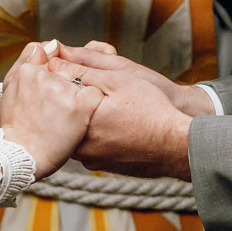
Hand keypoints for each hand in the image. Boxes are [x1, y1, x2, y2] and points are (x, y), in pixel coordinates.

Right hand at [0, 58, 102, 176]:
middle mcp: (46, 76)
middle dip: (69, 82)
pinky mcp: (80, 105)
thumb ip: (27, 60)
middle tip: (57, 105)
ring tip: (65, 115)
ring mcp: (64, 90)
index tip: (53, 87)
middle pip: (69, 69)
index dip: (57, 70)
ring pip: (83, 81)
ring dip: (79, 95)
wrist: (23, 155)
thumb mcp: (11, 86)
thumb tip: (48, 44)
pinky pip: (95, 95)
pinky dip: (91, 106)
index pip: (53, 55)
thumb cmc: (16, 124)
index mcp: (29, 70)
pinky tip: (79, 118)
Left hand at [42, 48, 195, 178]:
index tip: (71, 78)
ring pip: (77, 134)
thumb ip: (81, 71)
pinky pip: (92, 147)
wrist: (178, 146)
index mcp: (80, 123)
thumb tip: (53, 64)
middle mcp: (81, 147)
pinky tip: (114, 124)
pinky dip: (98, 135)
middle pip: (64, 120)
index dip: (61, 85)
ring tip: (104, 107)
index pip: (56, 102)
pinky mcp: (106, 167)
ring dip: (84, 121)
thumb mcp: (117, 80)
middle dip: (72, 105)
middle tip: (91, 92)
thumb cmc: (151, 110)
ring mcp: (93, 161)